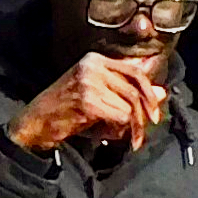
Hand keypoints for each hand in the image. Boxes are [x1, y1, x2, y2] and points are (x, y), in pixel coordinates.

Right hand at [8, 51, 166, 154]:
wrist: (35, 122)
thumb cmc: (65, 109)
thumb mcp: (97, 95)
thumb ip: (126, 91)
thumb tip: (162, 92)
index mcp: (95, 59)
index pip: (134, 70)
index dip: (148, 90)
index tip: (154, 109)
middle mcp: (92, 66)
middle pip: (134, 86)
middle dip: (146, 109)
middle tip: (149, 126)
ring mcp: (89, 82)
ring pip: (129, 103)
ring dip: (135, 124)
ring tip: (133, 138)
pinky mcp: (88, 101)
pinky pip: (120, 115)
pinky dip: (123, 129)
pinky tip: (116, 136)